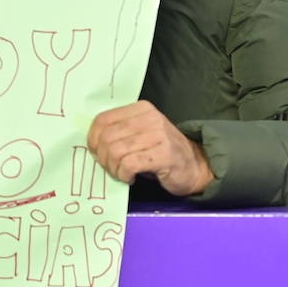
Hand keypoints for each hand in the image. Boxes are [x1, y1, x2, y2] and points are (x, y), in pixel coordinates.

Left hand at [87, 100, 213, 196]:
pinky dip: (124, 175)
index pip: (103, 119)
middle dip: (102, 157)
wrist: (195, 165)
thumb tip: (92, 143)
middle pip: (107, 137)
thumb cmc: (160, 152)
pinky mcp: (163, 154)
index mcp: (141, 109)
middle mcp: (150, 118)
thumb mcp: (140, 134)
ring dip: (113, 168)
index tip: (96, 153)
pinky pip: (129, 164)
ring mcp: (158, 135)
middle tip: (110, 168)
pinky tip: (131, 178)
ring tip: (122, 173)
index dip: (93, 139)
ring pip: (116, 151)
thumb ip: (119, 132)